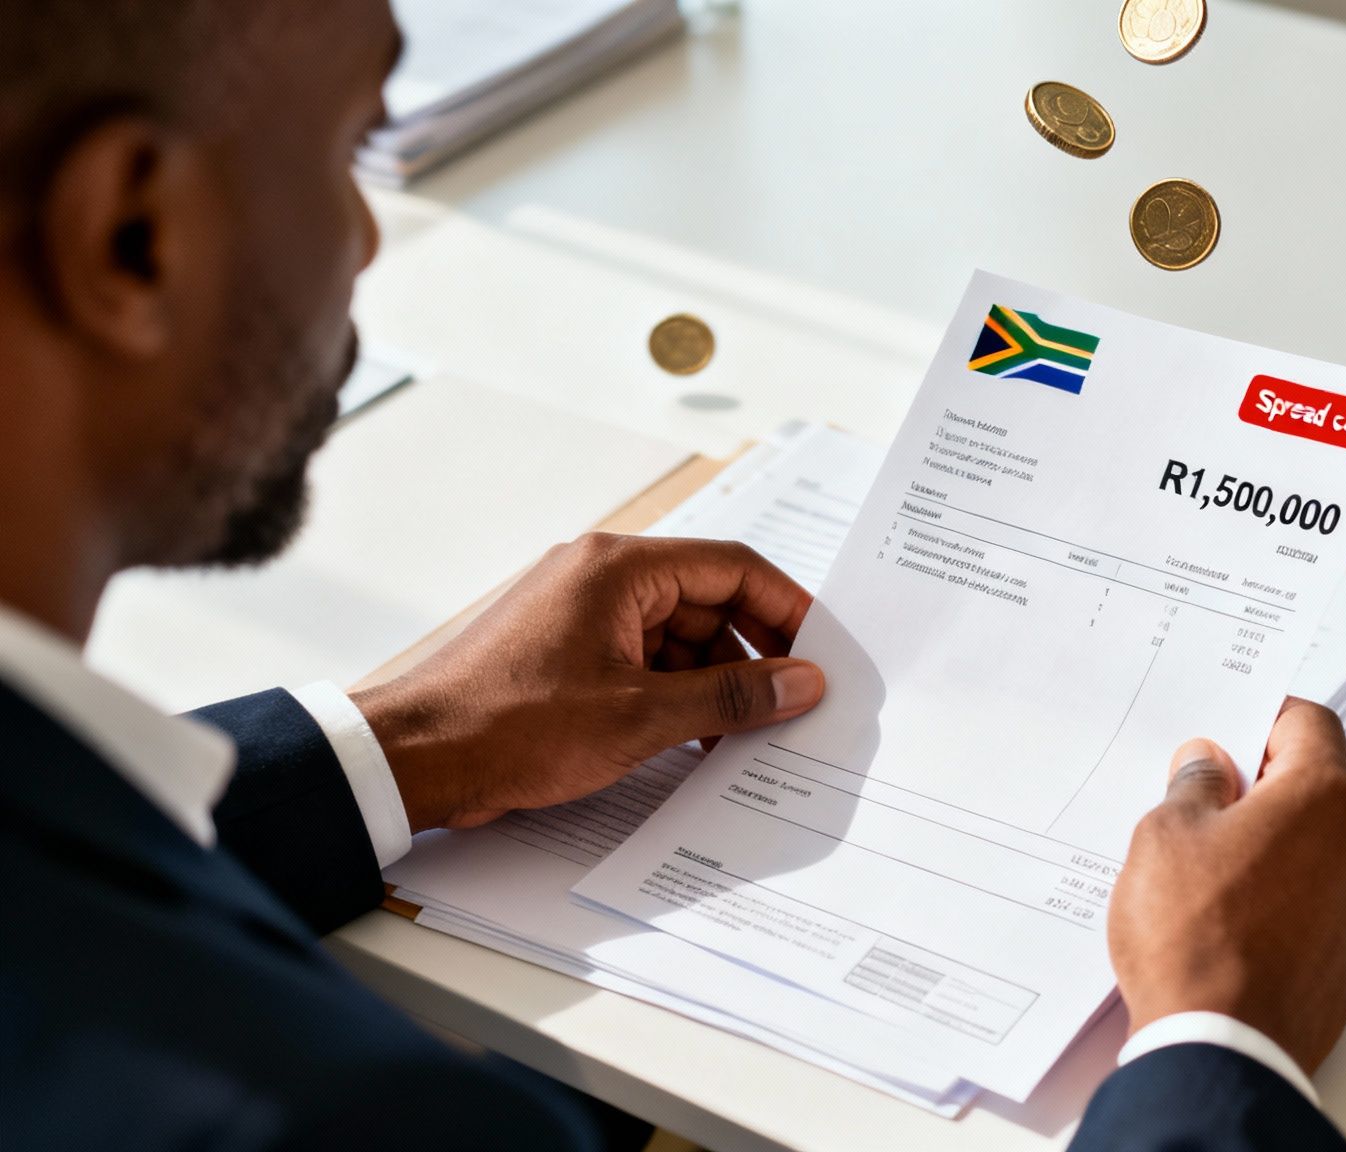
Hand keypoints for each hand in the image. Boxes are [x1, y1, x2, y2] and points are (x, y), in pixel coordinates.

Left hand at [352, 533, 824, 831]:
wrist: (414, 759)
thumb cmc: (510, 725)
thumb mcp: (642, 717)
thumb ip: (732, 696)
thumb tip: (800, 683)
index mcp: (620, 567)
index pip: (733, 567)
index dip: (786, 609)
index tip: (820, 652)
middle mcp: (599, 576)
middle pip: (707, 601)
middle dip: (751, 654)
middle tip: (788, 704)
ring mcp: (578, 613)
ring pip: (675, 636)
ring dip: (712, 681)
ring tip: (742, 735)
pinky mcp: (562, 650)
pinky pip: (640, 659)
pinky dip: (672, 693)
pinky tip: (692, 740)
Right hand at [1108, 698, 1345, 1075]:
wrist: (1222, 1050)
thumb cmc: (1196, 940)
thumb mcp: (1166, 836)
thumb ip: (1195, 785)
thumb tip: (1210, 765)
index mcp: (1323, 796)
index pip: (1309, 721)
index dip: (1263, 717)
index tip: (1228, 731)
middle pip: (1315, 786)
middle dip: (1261, 787)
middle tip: (1200, 805)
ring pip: (1317, 847)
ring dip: (1273, 845)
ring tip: (1208, 874)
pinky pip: (1319, 902)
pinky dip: (1283, 897)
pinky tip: (1231, 920)